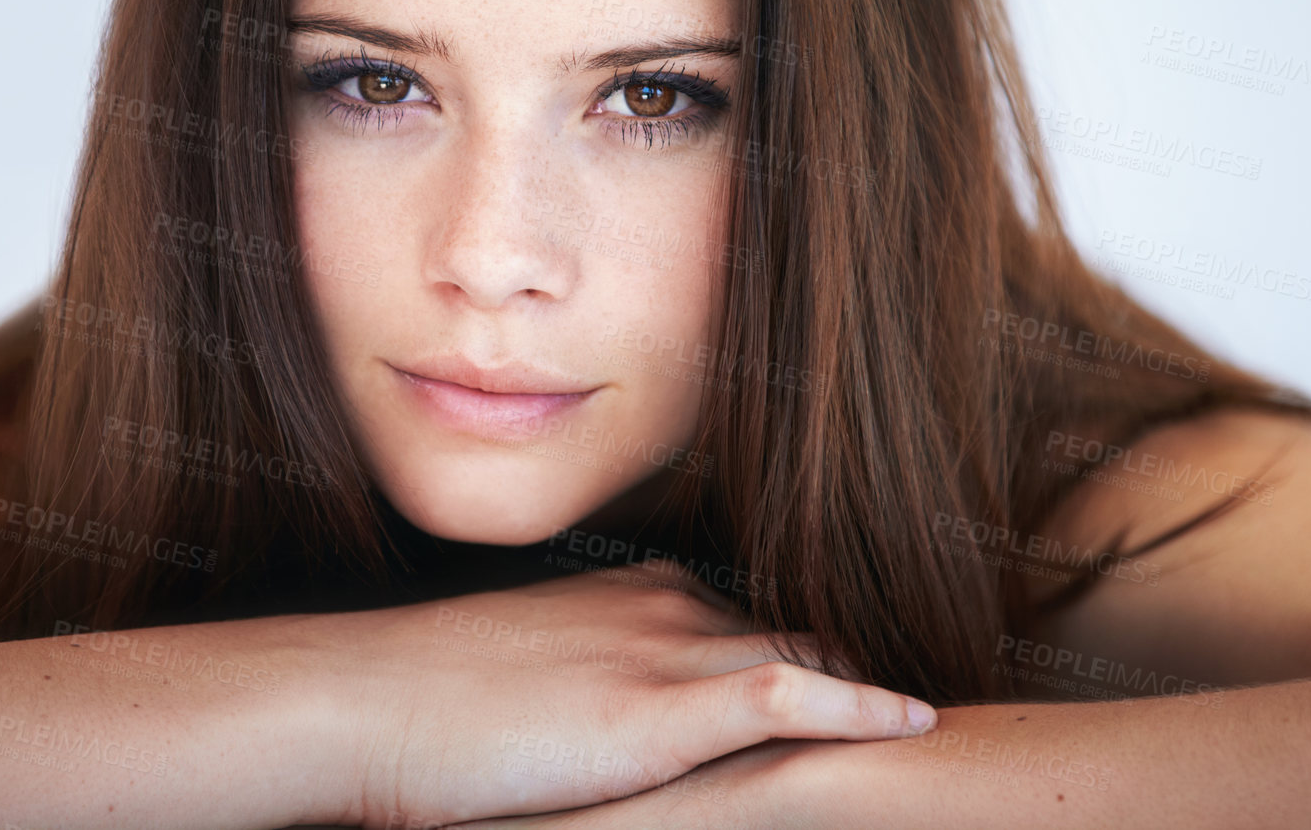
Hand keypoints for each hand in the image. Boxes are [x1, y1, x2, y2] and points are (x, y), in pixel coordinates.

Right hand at [302, 562, 934, 827]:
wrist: (361, 699)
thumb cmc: (427, 694)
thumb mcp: (528, 667)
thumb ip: (592, 671)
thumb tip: (611, 712)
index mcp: (639, 591)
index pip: (760, 618)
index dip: (820, 653)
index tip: (866, 678)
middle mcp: (667, 606)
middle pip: (798, 632)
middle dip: (862, 665)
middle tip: (938, 700)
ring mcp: (664, 651)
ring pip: (806, 656)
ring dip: (875, 685)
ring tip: (949, 715)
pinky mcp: (655, 709)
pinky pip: (785, 696)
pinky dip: (859, 705)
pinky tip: (915, 719)